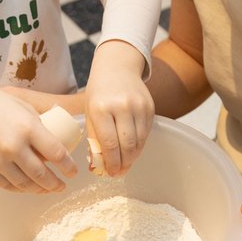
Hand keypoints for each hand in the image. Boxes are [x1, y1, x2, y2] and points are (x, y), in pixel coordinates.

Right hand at [0, 64, 78, 192]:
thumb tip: (58, 143)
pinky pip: (7, 185)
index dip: (68, 167)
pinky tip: (28, 187)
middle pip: (42, 175)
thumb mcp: (24, 107)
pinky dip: (20, 189)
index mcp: (28, 127)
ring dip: (40, 190)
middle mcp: (14, 146)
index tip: (73, 172)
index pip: (57, 154)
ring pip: (25, 185)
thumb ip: (41, 126)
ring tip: (48, 189)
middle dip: (56, 184)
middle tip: (62, 186)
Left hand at [84, 40, 154, 175]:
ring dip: (133, 157)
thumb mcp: (90, 113)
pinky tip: (133, 150)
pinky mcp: (150, 107)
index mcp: (101, 108)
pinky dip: (140, 145)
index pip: (109, 143)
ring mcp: (138, 106)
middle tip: (119, 173)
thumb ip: (95, 138)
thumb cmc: (99, 93)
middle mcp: (121, 106)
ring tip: (126, 164)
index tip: (110, 173)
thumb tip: (99, 165)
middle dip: (123, 163)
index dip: (111, 163)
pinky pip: (146, 133)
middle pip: (127, 145)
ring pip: (139, 142)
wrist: (117, 67)